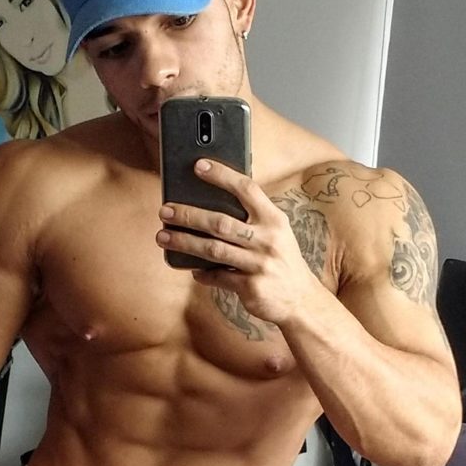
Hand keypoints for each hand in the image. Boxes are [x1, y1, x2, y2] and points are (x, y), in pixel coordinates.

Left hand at [156, 159, 322, 323]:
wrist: (302, 299)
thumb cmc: (281, 260)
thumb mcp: (276, 233)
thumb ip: (252, 219)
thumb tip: (208, 204)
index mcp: (275, 220)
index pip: (247, 190)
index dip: (222, 176)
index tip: (199, 166)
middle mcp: (268, 240)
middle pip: (220, 222)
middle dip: (189, 215)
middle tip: (165, 210)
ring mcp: (260, 265)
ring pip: (213, 250)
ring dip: (184, 242)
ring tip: (163, 236)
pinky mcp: (252, 288)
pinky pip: (218, 277)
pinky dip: (201, 273)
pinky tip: (191, 269)